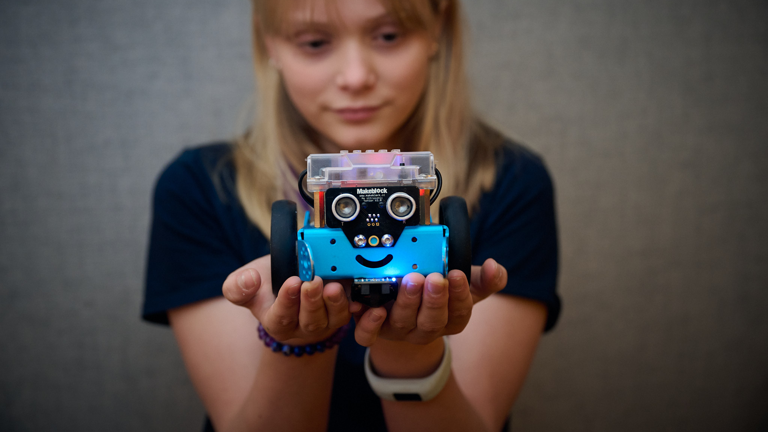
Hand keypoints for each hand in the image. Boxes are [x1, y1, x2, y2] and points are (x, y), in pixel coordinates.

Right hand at [222, 255, 351, 344]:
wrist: (289, 279)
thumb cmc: (268, 283)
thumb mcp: (245, 283)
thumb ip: (238, 286)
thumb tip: (249, 280)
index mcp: (276, 322)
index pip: (280, 317)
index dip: (287, 301)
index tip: (292, 282)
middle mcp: (301, 327)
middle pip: (309, 321)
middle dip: (311, 302)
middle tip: (313, 282)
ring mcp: (324, 323)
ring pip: (331, 319)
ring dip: (334, 304)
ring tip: (333, 287)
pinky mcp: (341, 314)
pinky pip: (351, 315)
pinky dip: (354, 306)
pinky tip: (358, 298)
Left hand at [352, 258, 507, 346]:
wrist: (405, 304)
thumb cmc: (439, 291)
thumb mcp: (465, 283)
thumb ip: (485, 277)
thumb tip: (495, 267)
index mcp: (450, 319)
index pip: (459, 313)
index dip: (460, 295)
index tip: (457, 274)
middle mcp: (425, 328)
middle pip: (431, 322)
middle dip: (434, 300)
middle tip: (435, 278)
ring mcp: (399, 329)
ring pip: (402, 323)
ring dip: (407, 303)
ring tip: (411, 280)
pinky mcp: (374, 328)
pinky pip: (369, 335)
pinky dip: (369, 324)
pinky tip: (374, 307)